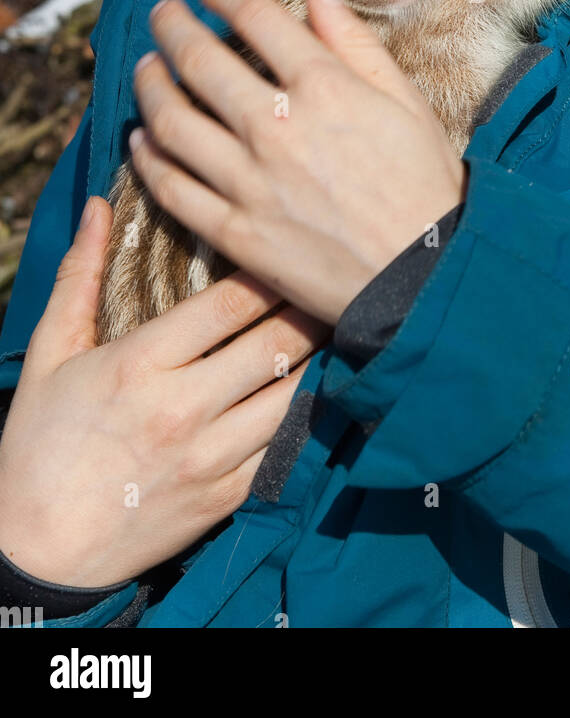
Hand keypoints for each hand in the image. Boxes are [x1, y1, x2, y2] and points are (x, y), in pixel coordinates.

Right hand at [0, 197, 326, 588]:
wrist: (39, 552)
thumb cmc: (39, 446)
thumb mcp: (51, 354)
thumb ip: (79, 276)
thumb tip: (97, 206)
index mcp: (142, 365)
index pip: (229, 304)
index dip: (268, 271)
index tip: (289, 247)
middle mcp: (185, 408)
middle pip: (275, 344)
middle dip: (309, 308)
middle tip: (332, 280)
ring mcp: (212, 457)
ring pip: (293, 395)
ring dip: (321, 358)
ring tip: (341, 324)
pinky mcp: (227, 497)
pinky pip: (287, 447)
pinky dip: (310, 413)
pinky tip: (326, 386)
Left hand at [127, 0, 468, 324]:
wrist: (425, 277)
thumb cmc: (426, 186)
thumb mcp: (406, 102)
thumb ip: (356, 44)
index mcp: (325, 87)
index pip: (255, 16)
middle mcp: (277, 127)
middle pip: (199, 61)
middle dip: (172, 26)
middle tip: (163, 14)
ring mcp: (250, 182)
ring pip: (172, 122)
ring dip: (149, 86)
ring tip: (145, 68)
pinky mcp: (235, 232)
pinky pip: (173, 188)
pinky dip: (148, 159)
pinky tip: (141, 140)